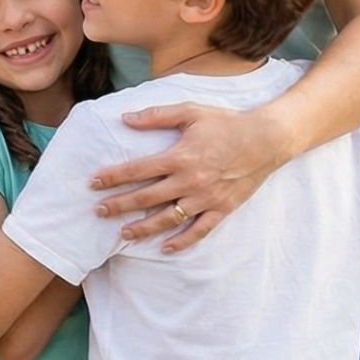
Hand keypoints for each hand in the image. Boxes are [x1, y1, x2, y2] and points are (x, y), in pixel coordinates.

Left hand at [91, 103, 294, 252]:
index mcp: (180, 157)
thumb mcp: (190, 111)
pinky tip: (165, 248)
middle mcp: (190, 181)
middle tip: (97, 211)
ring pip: (169, 219)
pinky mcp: (222, 209)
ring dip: (144, 228)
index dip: (113, 177)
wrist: (266, 140)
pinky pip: (199, 231)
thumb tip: (126, 118)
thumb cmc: (226, 123)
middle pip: (147, 198)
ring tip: (123, 233)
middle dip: (119, 205)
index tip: (93, 182)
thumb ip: (156, 115)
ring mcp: (206, 198)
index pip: (138, 170)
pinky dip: (182, 241)